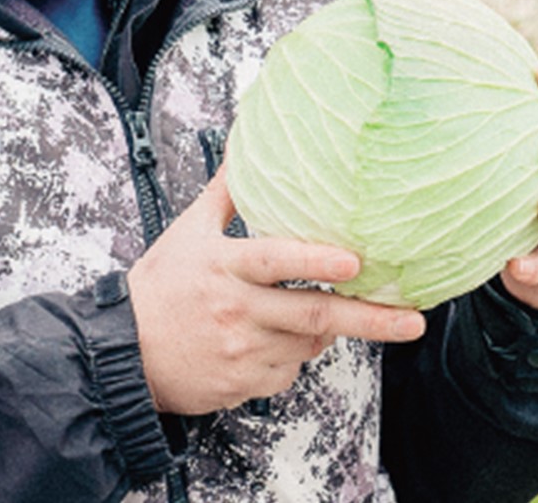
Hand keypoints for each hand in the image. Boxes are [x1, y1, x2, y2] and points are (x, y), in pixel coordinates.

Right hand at [127, 168, 425, 415]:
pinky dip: (295, 355)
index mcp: (223, 267)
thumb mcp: (187, 232)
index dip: (315, 260)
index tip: (354, 260)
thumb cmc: (159, 287)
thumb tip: (245, 154)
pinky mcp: (244, 383)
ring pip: (307, 343)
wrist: (126, 351)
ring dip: (325, 328)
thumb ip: (224, 194)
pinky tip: (277, 339)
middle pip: (312, 313)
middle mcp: (237, 310)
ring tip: (329, 313)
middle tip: (410, 319)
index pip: (275, 260)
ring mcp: (243, 352)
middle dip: (368, 318)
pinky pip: (289, 371)